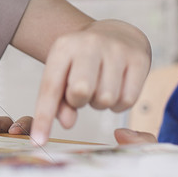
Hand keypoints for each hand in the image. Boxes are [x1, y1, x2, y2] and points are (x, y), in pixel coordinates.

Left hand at [30, 20, 150, 145]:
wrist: (116, 33)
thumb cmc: (84, 60)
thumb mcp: (64, 73)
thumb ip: (60, 101)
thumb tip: (67, 124)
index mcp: (63, 47)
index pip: (50, 87)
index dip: (44, 117)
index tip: (38, 142)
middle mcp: (89, 44)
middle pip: (80, 91)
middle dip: (79, 101)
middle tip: (82, 93)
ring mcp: (116, 50)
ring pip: (106, 99)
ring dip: (100, 103)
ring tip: (99, 87)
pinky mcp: (139, 60)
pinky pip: (128, 100)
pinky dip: (119, 104)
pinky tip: (116, 89)